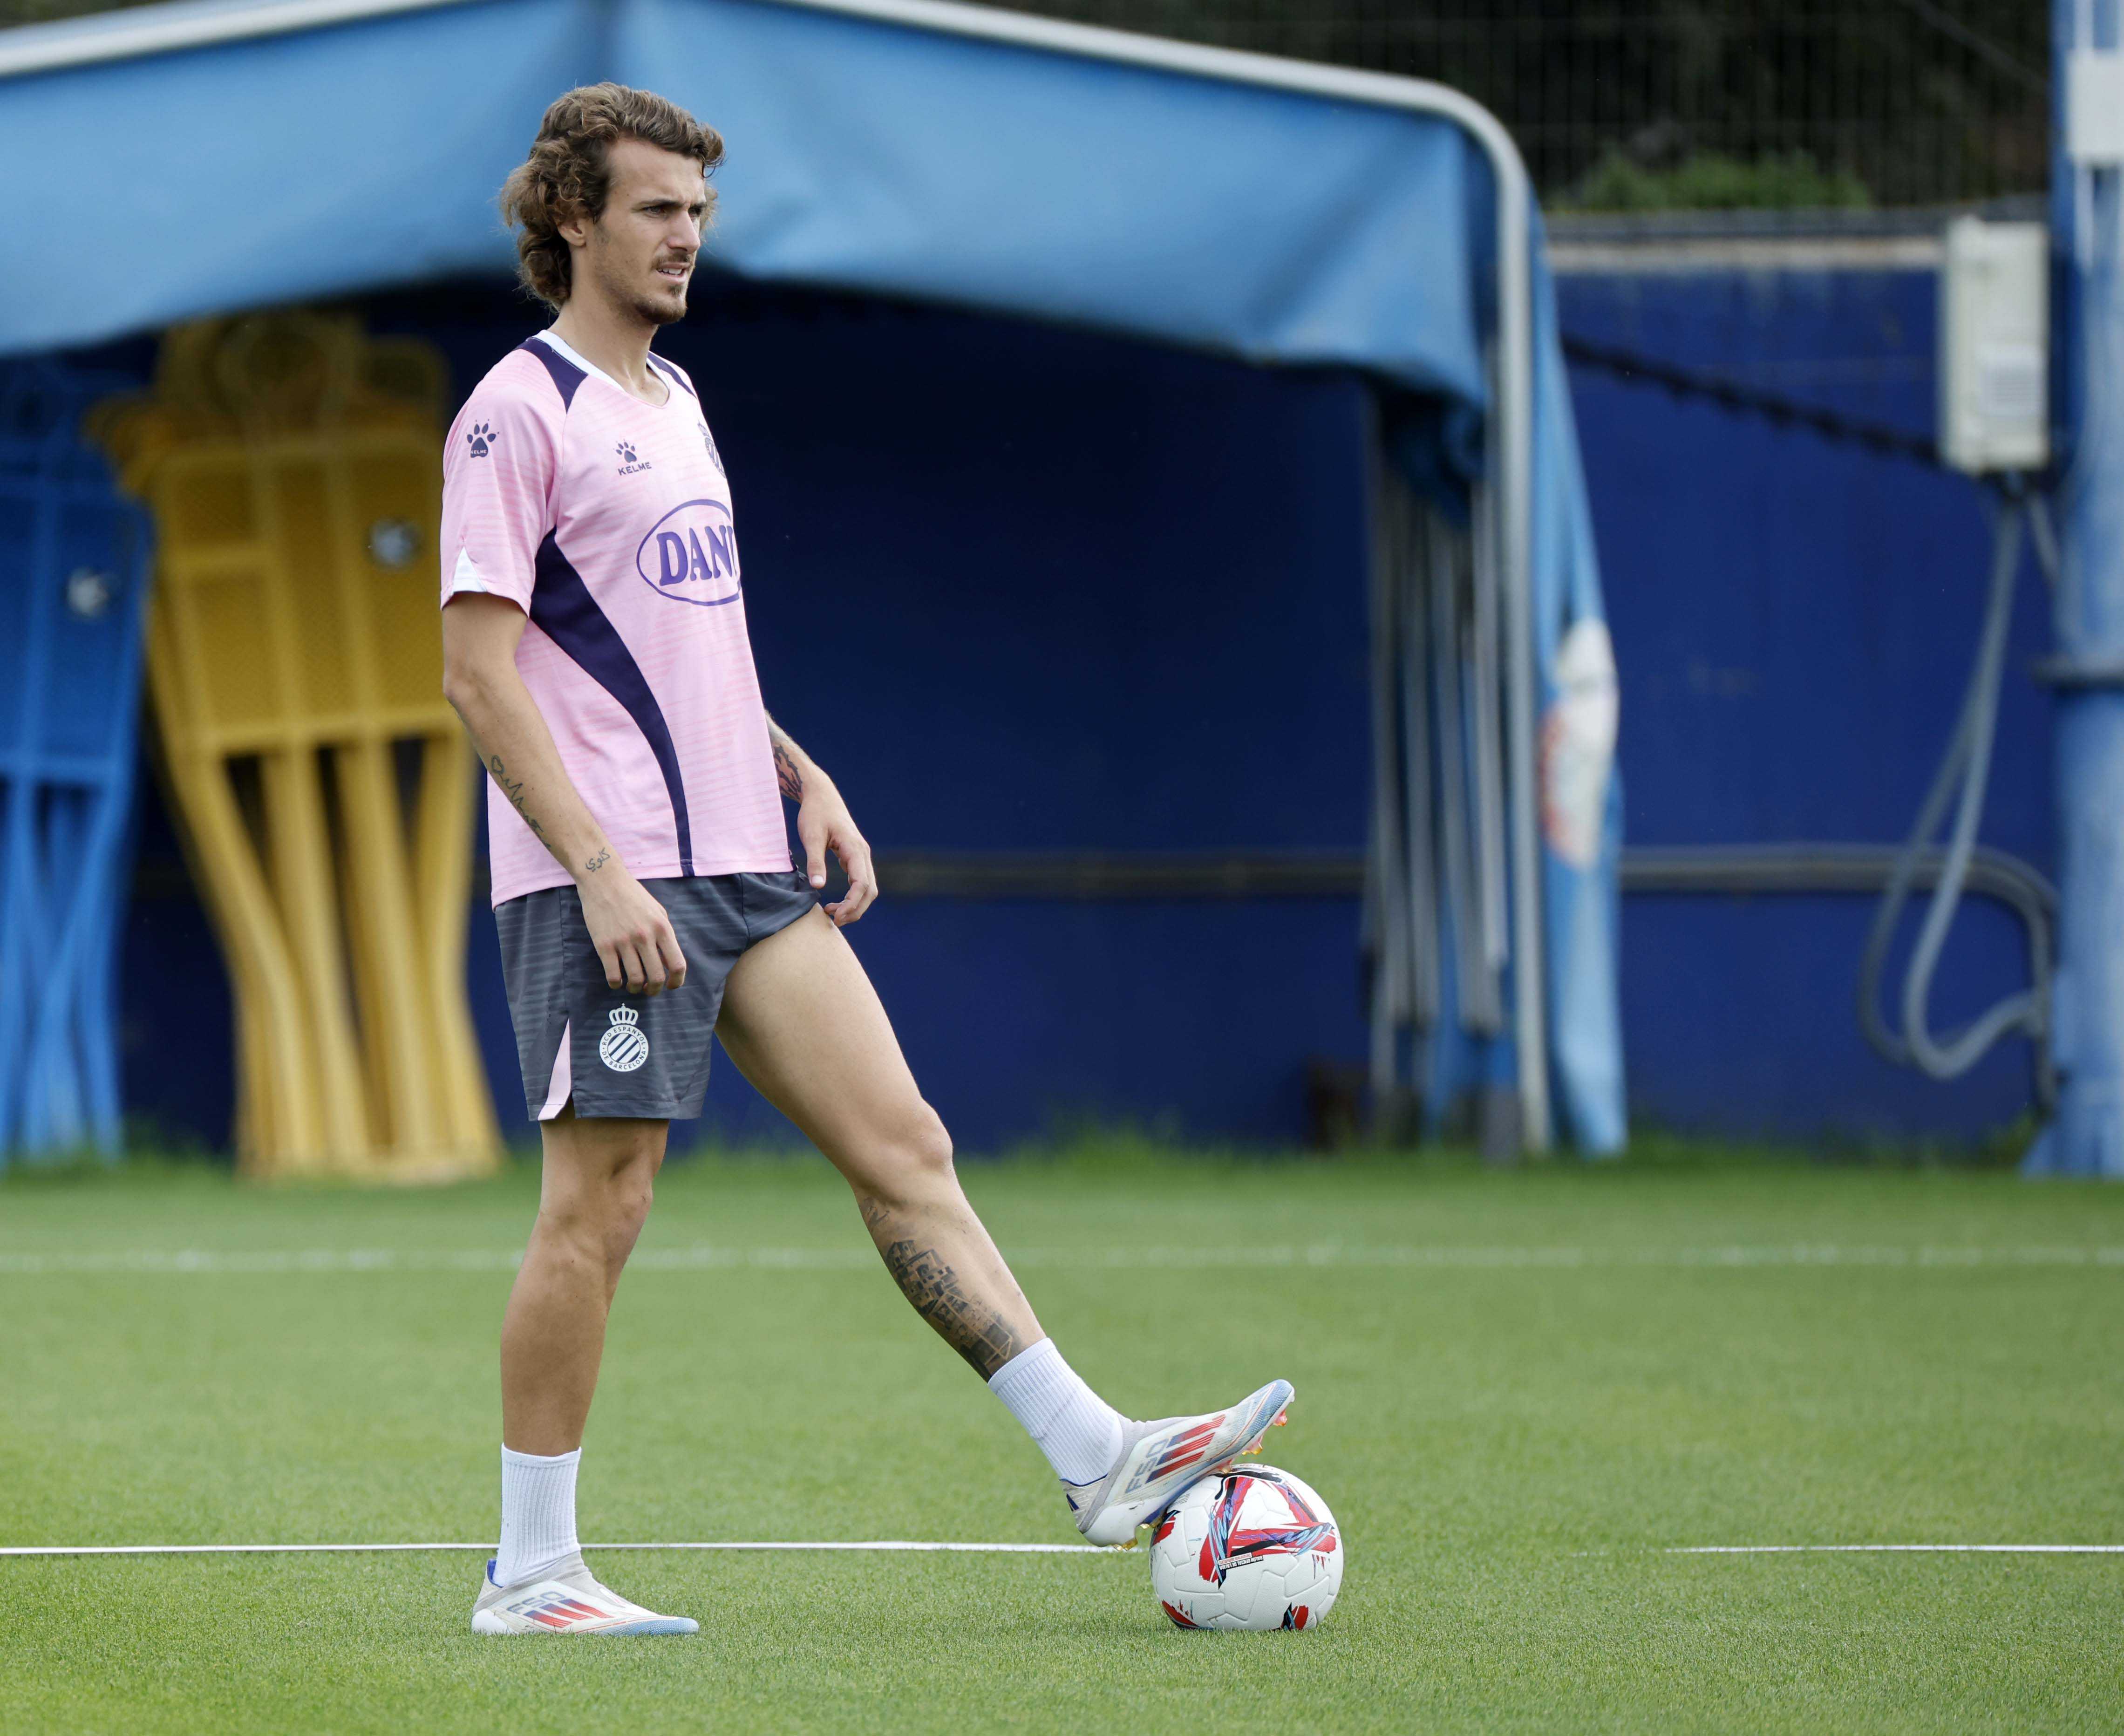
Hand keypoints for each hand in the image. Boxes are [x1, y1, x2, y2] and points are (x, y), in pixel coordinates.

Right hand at [577, 858, 687, 992]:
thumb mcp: (658, 911)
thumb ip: (666, 936)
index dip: (676, 981)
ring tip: (634, 986)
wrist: (603, 880)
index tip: (670, 986)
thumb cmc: (633, 896)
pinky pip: (613, 975)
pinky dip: (616, 984)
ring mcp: (623, 942)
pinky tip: (618, 980)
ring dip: (635, 989)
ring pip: (635, 979)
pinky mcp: (603, 945)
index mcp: (662, 928)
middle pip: (656, 977)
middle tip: (650, 989)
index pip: (677, 964)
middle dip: (655, 990)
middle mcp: (644, 936)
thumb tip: (670, 962)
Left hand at [796, 772, 877, 925]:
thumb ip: (815, 862)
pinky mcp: (855, 856)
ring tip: (834, 914)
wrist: (821, 795)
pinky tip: (838, 903)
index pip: (861, 884)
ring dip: (855, 905)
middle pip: (870, 890)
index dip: (851, 904)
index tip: (835, 916)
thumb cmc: (815, 813)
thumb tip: (818, 887)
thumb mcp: (811, 836)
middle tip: (835, 921)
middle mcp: (863, 854)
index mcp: (855, 849)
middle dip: (856, 910)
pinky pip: (861, 882)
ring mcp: (861, 855)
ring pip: (868, 888)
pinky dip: (853, 896)